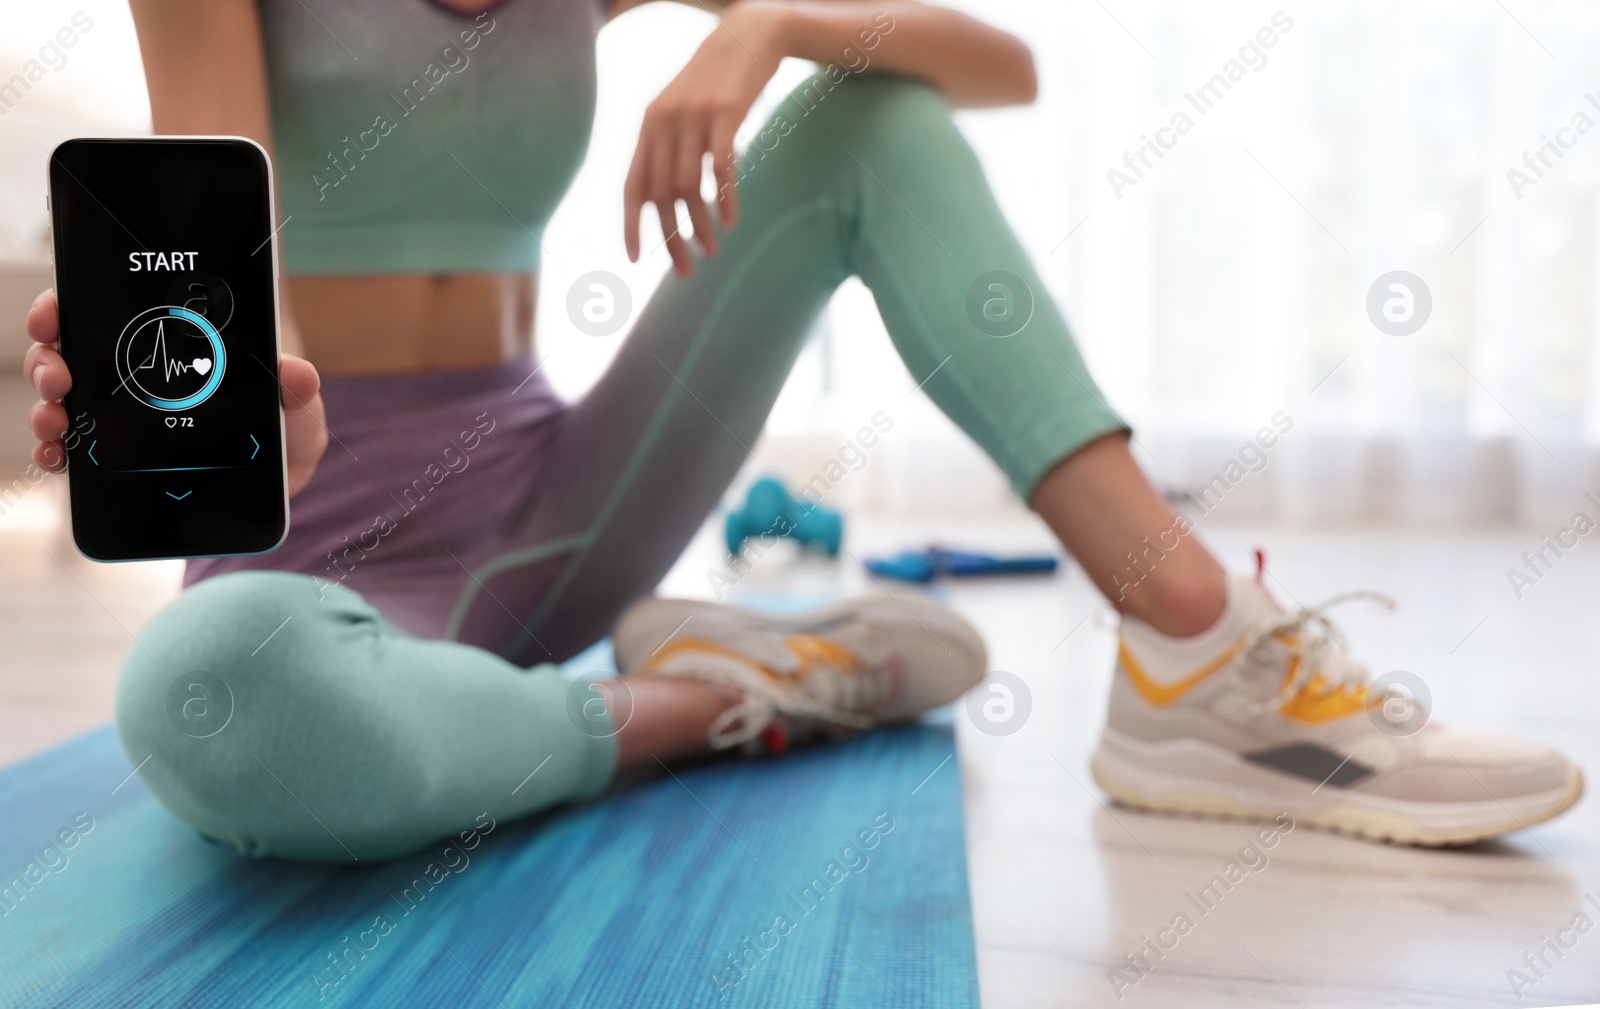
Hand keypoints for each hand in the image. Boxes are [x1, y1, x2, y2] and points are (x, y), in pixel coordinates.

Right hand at [24, 289, 328, 497]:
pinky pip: (70, 449)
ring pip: (62, 397)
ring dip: (47, 403)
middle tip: (60, 374)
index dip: (74, 305)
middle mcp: (140, 377)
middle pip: (73, 352)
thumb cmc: (283, 442)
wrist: (272, 492)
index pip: (115, 312)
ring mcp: (121, 416)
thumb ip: (300, 398)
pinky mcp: (112, 458)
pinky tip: (58, 455)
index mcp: (178, 350)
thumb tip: (296, 371)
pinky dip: (54, 449)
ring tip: (58, 417)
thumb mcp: (299, 418)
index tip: (58, 310)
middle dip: (50, 357)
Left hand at [623, 2, 790, 275]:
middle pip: (659, 195)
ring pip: (688, 187)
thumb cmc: (716, 83)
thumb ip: (668, 146)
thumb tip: (662, 197)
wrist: (749, 36)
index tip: (636, 261)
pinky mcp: (725, 112)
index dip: (630, 226)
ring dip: (699, 227)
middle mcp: (663, 121)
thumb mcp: (681, 111)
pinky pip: (720, 167)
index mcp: (648, 126)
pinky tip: (731, 221)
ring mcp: (693, 116)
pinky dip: (724, 199)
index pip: (631, 185)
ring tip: (711, 250)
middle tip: (685, 270)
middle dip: (670, 239)